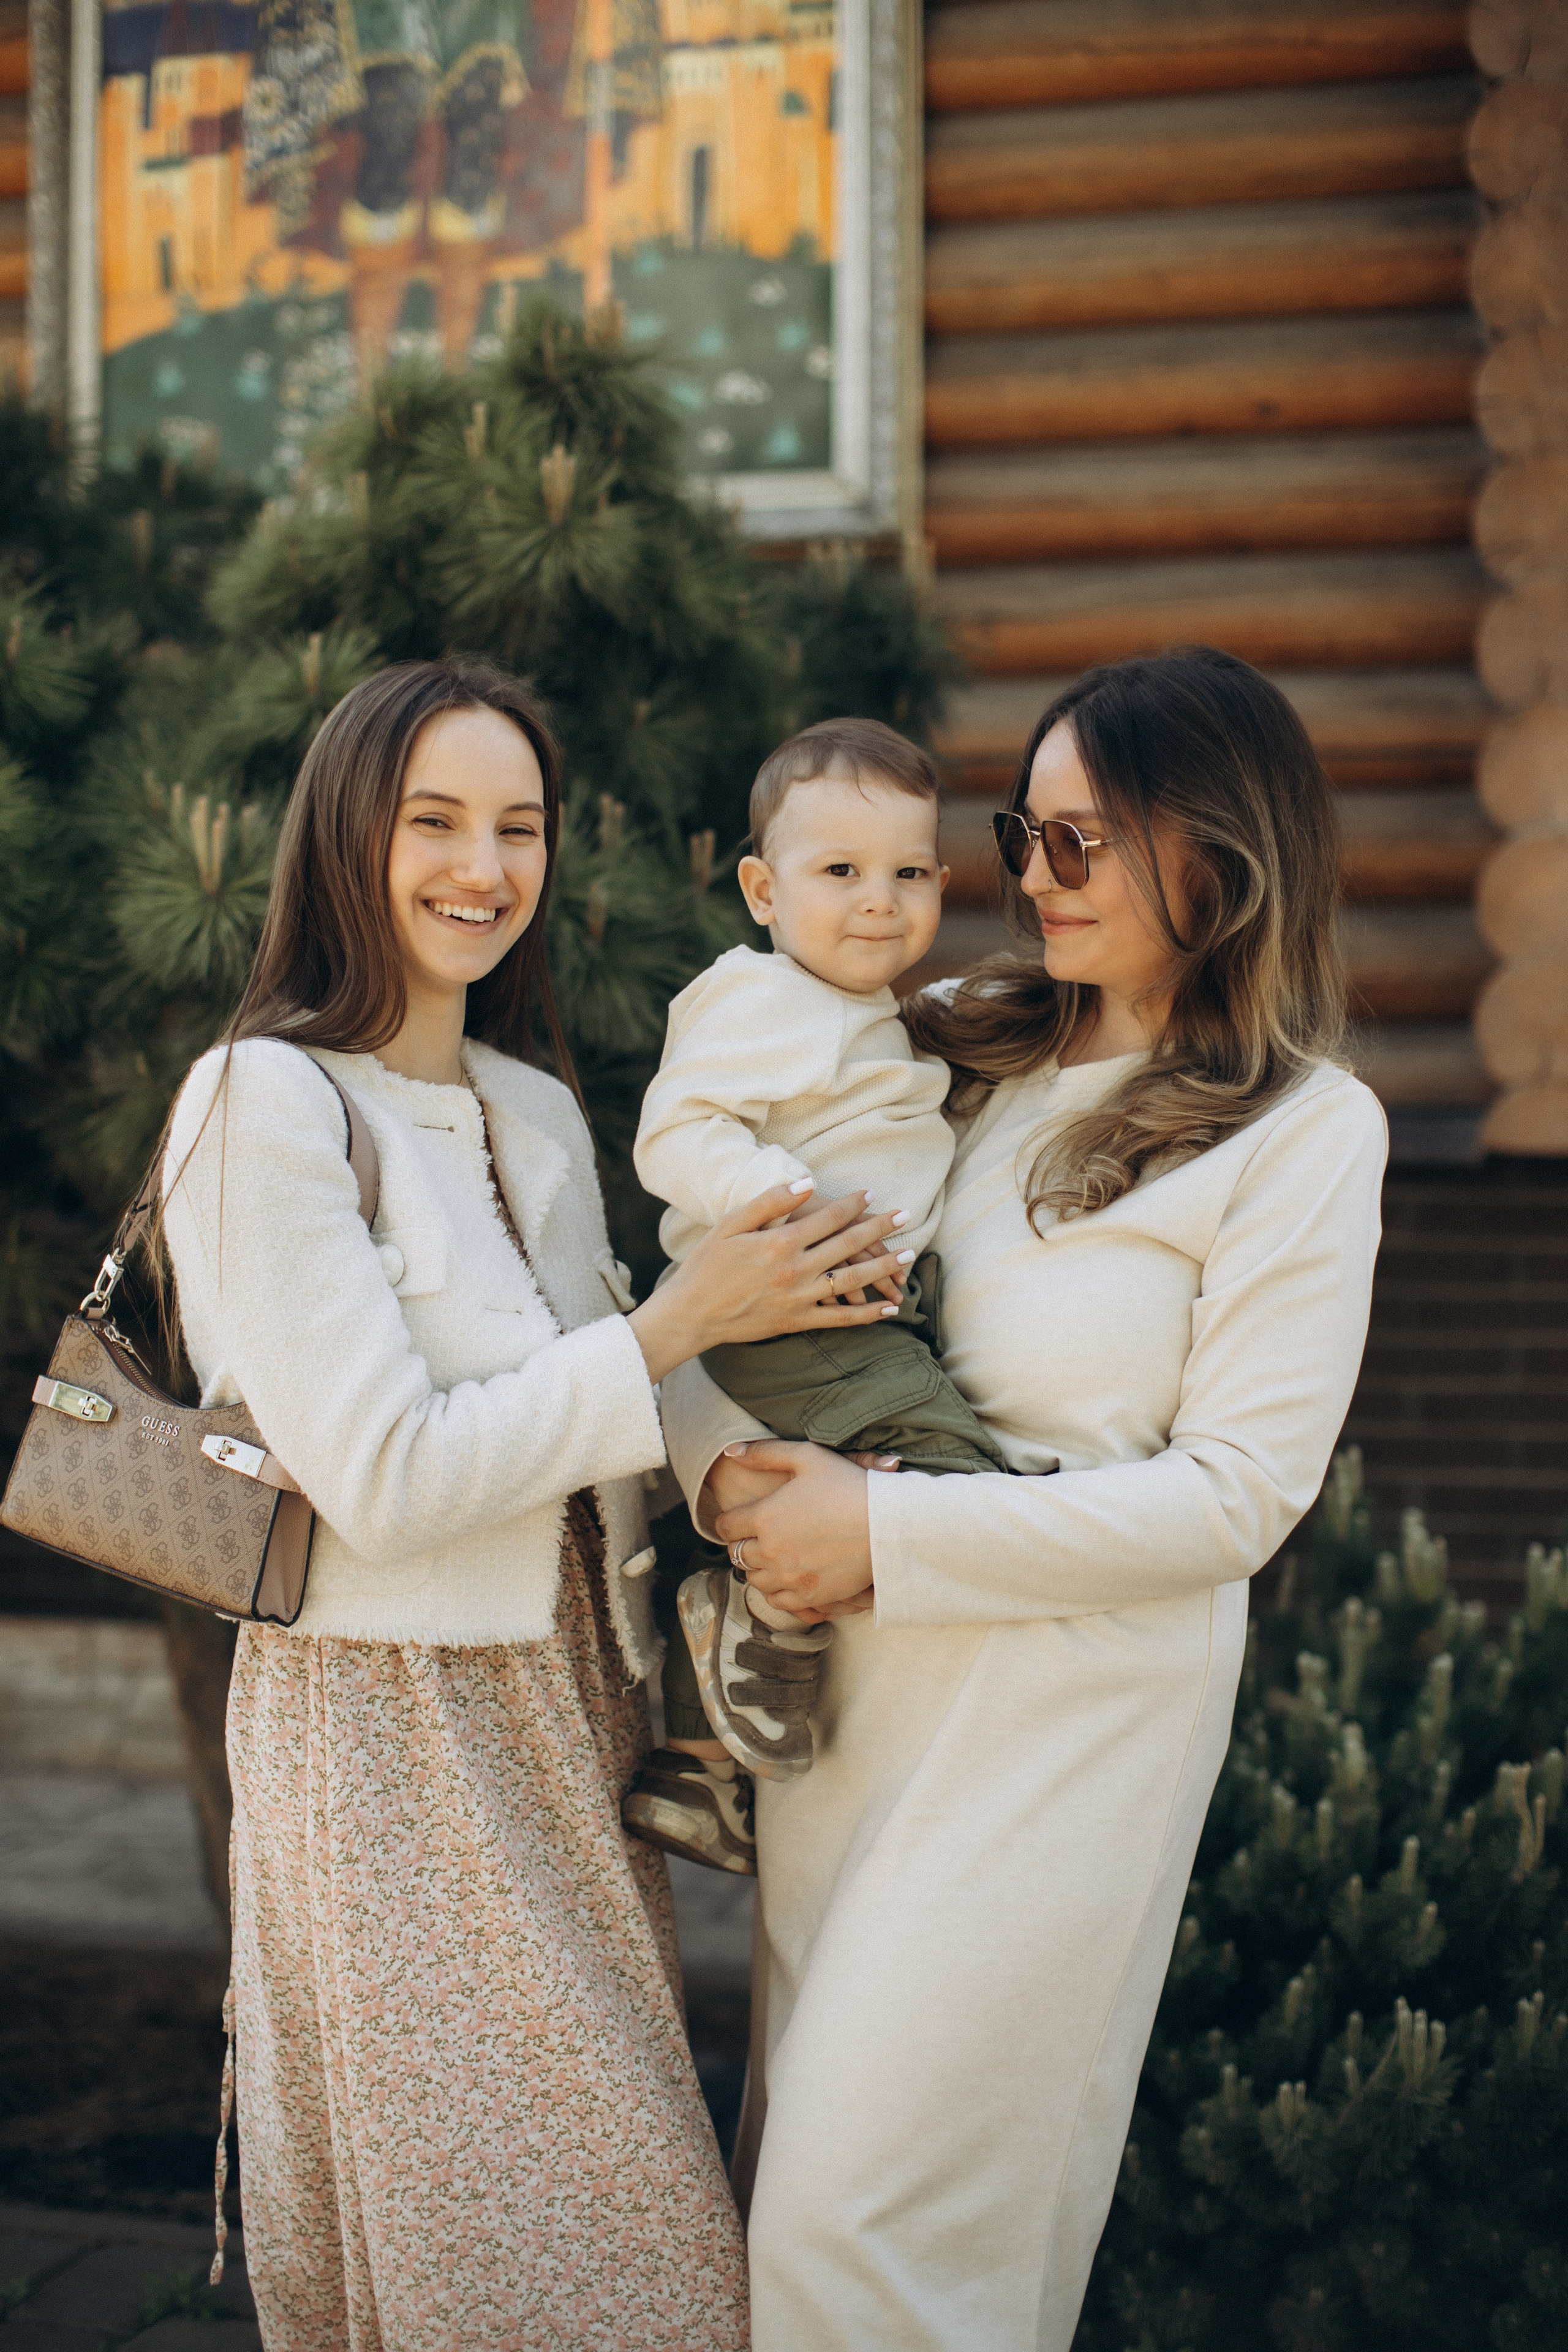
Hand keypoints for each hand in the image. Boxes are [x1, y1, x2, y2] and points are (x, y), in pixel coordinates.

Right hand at [627, 1184, 913, 1386]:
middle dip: (880, 1229)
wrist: (692, 1312)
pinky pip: (840, 1319)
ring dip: (883, 1267)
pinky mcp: (798, 1321)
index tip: (871, 1195)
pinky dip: (867, 1314)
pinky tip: (888, 1308)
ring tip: (907, 1256)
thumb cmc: (707, 1264)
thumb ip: (771, 1202)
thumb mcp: (732, 1224)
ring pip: (853, 1281)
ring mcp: (800, 1298)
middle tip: (906, 1216)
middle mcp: (796, 1269)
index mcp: (781, 1241)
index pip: (829, 1218)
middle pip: (849, 1245)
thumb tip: (808, 1183)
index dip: (853, 1205)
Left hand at [711, 1438, 887, 1621]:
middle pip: (737, 1555)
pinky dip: (776, 1590)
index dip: (730, 1521)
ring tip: (772, 1555)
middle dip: (743, 1544)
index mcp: (764, 1517)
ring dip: (757, 1568)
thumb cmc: (849, 1485)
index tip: (739, 1519)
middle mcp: (771, 1551)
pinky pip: (777, 1601)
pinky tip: (787, 1576)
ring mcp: (790, 1578)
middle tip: (756, 1536)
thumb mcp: (807, 1456)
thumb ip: (764, 1452)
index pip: (726, 1527)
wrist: (889, 1524)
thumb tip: (730, 1451)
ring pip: (754, 1580)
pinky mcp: (810, 1597)